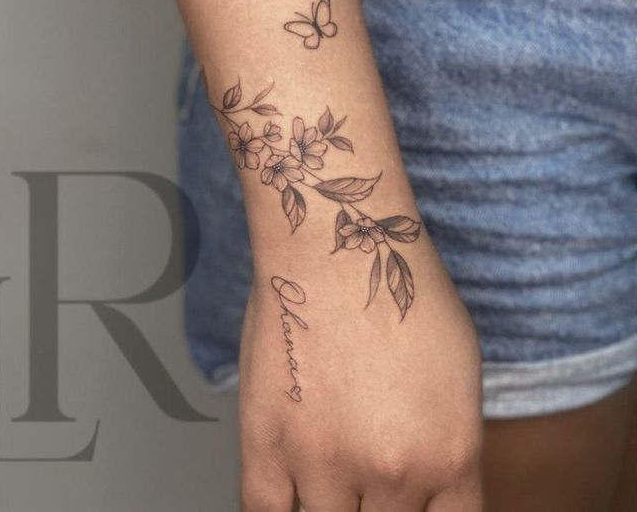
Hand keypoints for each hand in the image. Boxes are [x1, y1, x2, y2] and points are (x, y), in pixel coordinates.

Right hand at [238, 237, 482, 510]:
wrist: (335, 243)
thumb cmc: (397, 286)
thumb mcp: (462, 370)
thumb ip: (452, 441)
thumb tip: (437, 483)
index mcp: (450, 457)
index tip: (414, 506)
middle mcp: (392, 473)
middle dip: (384, 507)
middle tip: (370, 477)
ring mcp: (325, 465)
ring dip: (332, 505)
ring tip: (332, 469)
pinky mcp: (266, 446)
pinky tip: (289, 495)